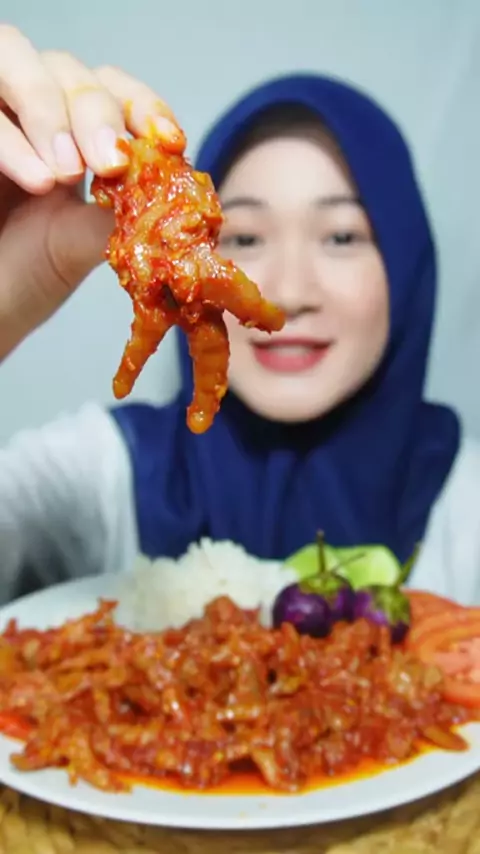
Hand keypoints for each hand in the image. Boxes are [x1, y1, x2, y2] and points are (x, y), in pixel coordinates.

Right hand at [0, 24, 181, 359]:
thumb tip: (177, 196)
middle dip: (96, 112)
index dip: (144, 106)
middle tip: (110, 163)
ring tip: (64, 175)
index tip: (168, 142)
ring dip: (50, 112)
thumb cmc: (29, 277)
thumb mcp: (84, 245)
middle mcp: (34, 113)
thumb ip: (124, 215)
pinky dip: (10, 139)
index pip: (115, 90)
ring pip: (15, 56)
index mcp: (75, 134)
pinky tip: (37, 180)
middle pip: (68, 69)